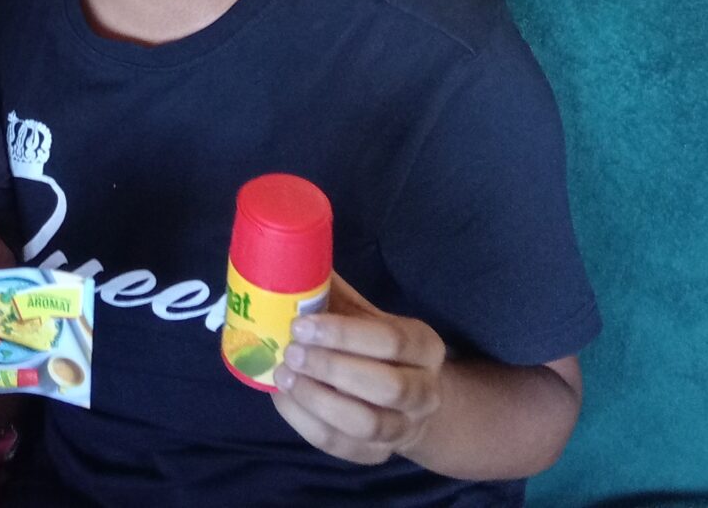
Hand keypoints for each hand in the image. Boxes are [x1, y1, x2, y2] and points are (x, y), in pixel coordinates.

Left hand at [271, 273, 446, 465]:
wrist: (407, 399)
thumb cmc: (373, 344)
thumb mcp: (364, 314)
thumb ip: (333, 293)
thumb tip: (288, 252)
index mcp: (424, 345)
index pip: (392, 341)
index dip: (344, 335)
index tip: (301, 325)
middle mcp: (424, 391)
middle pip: (387, 388)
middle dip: (333, 369)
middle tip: (291, 351)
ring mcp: (404, 428)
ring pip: (367, 424)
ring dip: (319, 401)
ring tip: (284, 376)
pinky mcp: (379, 455)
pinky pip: (345, 447)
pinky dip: (308, 425)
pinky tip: (284, 399)